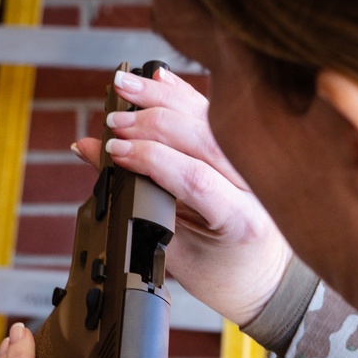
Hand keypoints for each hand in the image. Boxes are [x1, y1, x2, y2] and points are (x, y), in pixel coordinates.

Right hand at [74, 67, 291, 326]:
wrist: (265, 278)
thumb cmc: (221, 275)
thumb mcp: (173, 252)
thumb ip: (134, 205)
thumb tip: (92, 154)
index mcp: (241, 220)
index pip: (195, 177)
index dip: (151, 159)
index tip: (115, 152)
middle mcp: (255, 186)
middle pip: (203, 138)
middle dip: (152, 123)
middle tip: (113, 121)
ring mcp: (255, 165)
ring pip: (209, 118)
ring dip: (163, 98)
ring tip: (124, 86)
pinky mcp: (248, 150)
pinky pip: (213, 116)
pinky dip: (182, 95)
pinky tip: (157, 79)